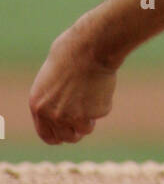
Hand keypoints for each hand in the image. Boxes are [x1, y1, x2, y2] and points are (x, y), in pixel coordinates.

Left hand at [29, 27, 117, 144]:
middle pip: (68, 137)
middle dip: (77, 129)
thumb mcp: (51, 78)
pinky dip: (104, 101)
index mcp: (38, 106)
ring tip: (93, 91)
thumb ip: (53, 98)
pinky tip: (101, 84)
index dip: (59, 135)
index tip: (69, 132)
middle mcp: (53, 115)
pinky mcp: (94, 113)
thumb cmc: (71, 52)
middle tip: (86, 117)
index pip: (47, 135)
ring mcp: (74, 116)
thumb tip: (60, 111)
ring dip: (92, 115)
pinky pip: (102, 112)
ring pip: (86, 128)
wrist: (91, 47)